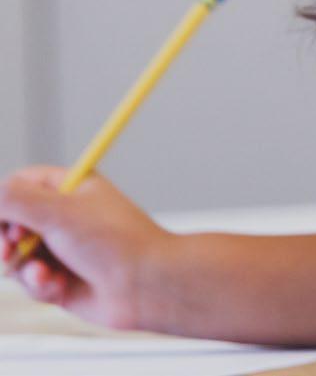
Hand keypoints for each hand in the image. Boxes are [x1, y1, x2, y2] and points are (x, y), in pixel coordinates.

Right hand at [0, 165, 173, 330]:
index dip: (4, 202)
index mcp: (71, 187)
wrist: (146, 286)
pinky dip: (40, 285)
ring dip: (25, 267)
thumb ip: (15, 200)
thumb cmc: (113, 242)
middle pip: (10, 222)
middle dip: (4, 240)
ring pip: (16, 257)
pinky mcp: (62, 278)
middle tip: (9, 250)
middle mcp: (66, 215)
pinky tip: (60, 287)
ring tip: (46, 273)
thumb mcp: (59, 212)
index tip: (5, 221)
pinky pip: (30, 281)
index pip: (20, 184)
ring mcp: (63, 248)